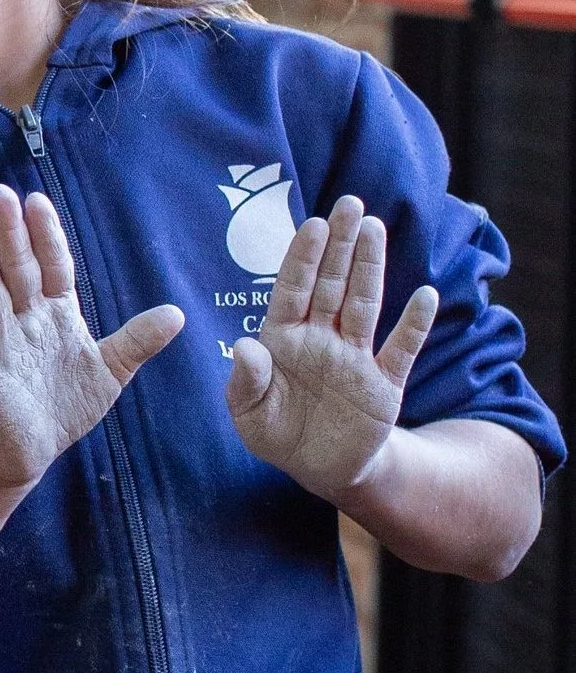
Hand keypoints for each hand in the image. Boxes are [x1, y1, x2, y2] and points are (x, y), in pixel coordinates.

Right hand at [0, 185, 184, 488]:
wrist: (32, 448)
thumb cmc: (67, 402)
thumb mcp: (111, 370)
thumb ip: (138, 340)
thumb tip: (177, 312)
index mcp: (56, 316)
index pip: (53, 268)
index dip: (46, 236)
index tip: (36, 200)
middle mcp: (25, 323)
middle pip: (17, 271)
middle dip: (9, 233)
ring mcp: (4, 350)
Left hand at [227, 194, 437, 501]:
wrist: (319, 468)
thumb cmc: (276, 432)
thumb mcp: (249, 414)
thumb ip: (246, 381)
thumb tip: (247, 347)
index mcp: (283, 339)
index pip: (292, 289)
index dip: (302, 257)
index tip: (312, 223)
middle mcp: (321, 339)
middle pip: (332, 284)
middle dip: (340, 245)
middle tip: (350, 203)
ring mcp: (355, 358)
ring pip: (364, 304)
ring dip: (370, 268)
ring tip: (375, 228)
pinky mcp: (384, 385)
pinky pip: (401, 349)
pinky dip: (414, 324)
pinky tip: (426, 294)